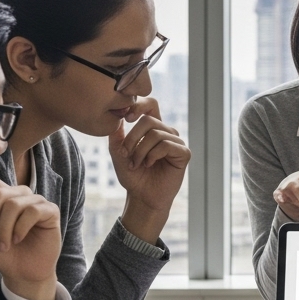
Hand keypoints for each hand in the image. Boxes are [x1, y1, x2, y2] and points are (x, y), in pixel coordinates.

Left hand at [0, 177, 60, 299]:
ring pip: (14, 204)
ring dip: (4, 228)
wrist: (21, 273)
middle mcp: (20, 196)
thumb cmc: (0, 253)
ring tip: (3, 245)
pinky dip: (21, 228)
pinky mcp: (51, 211)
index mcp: (3, 197)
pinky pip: (33, 211)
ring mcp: (36, 202)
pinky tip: (18, 239)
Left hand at [111, 97, 190, 243]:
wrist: (142, 196)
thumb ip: (116, 133)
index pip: (150, 104)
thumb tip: (115, 115)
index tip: (126, 118)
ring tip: (137, 164)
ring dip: (140, 151)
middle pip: (149, 119)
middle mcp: (166, 131)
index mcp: (153, 127)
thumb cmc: (132, 175)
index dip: (139, 105)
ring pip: (155, 134)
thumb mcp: (118, 151)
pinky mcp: (183, 153)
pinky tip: (149, 164)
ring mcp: (176, 141)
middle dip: (132, 138)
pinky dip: (152, 156)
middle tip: (127, 155)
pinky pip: (165, 145)